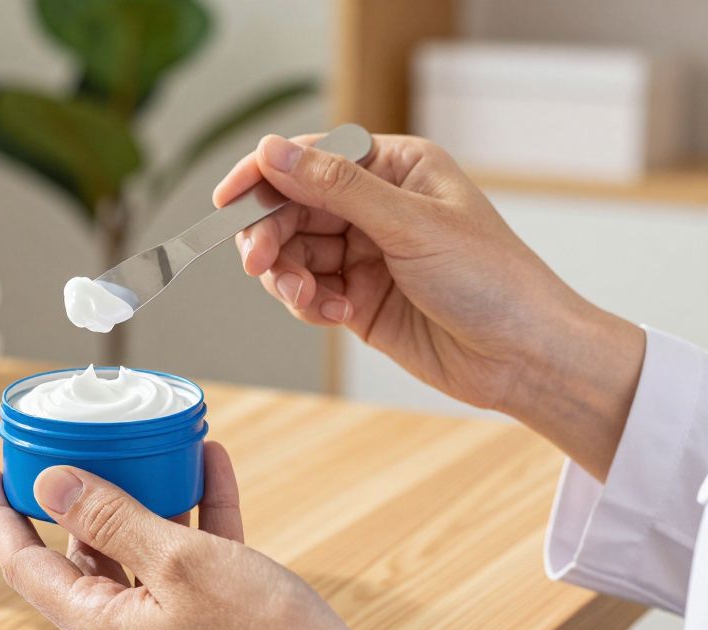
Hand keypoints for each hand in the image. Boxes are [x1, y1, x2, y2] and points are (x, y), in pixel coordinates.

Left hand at [0, 443, 382, 629]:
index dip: (2, 512)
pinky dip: (194, 518)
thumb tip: (53, 484)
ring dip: (146, 498)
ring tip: (149, 444)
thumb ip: (113, 519)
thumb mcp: (181, 563)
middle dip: (81, 498)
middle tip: (78, 446)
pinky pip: (186, 566)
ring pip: (137, 556)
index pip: (25, 565)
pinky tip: (210, 468)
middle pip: (82, 557)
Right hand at [213, 133, 643, 478]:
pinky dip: (309, 304)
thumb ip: (336, 187)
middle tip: (259, 264)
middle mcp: (376, 205)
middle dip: (271, 236)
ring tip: (307, 300)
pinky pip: (307, 291)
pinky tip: (336, 314)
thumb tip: (273, 150)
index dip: (264, 175)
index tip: (226, 199)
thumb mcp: (410, 224)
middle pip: (291, 208)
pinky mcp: (357, 298)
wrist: (524, 358)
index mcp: (395, 167)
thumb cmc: (493, 281)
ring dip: (288, 277)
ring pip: (293, 253)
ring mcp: (365, 253)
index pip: (311, 158)